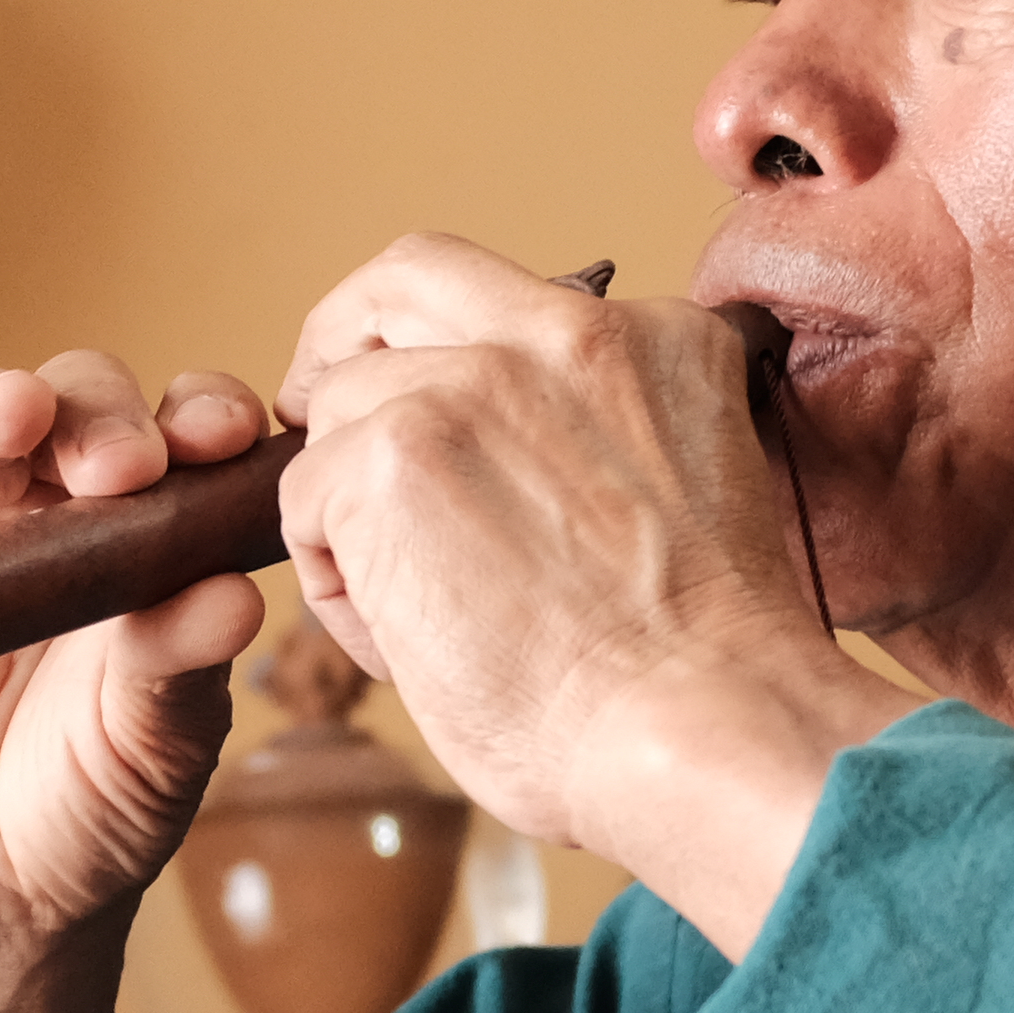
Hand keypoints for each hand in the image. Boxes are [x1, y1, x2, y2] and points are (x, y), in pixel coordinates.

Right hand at [0, 318, 264, 1012]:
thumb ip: (178, 667)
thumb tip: (232, 598)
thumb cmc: (95, 804)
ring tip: (14, 415)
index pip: (182, 443)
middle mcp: (57, 510)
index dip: (202, 421)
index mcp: (149, 536)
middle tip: (123, 469)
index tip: (224, 439)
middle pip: (79, 414)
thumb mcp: (156, 747)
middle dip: (103, 422)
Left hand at [277, 240, 906, 946]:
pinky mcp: (393, 453)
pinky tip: (406, 642)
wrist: (707, 730)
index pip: (508, 298)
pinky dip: (336, 580)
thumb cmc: (707, 672)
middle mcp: (565, 331)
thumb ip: (603, 440)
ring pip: (342, 407)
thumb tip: (508, 473)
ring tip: (417, 609)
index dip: (441, 342)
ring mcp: (472, 382)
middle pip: (401, 282)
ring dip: (349, 502)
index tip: (423, 393)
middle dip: (343, 342)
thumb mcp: (687, 490)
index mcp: (654, 340)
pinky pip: (306, 500)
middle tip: (317, 416)